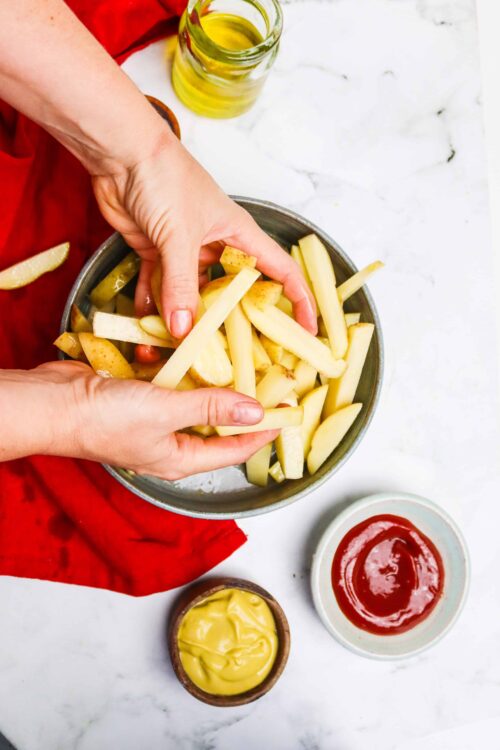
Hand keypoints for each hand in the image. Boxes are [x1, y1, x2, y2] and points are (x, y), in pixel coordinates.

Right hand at [3, 361, 276, 478]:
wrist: (52, 403)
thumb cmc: (104, 419)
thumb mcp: (166, 413)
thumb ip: (212, 410)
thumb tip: (256, 412)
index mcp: (182, 459)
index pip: (235, 450)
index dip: (263, 431)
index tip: (287, 408)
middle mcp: (172, 443)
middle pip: (219, 426)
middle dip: (244, 404)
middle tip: (269, 378)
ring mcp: (155, 418)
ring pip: (197, 401)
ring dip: (217, 383)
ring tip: (244, 360)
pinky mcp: (141, 395)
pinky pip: (174, 383)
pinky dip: (188, 369)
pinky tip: (201, 350)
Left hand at [92, 130, 317, 337]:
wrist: (119, 152)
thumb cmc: (164, 176)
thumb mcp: (180, 234)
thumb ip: (181, 283)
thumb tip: (184, 329)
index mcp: (239, 235)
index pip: (281, 271)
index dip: (298, 301)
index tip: (306, 331)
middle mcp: (217, 246)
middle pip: (234, 293)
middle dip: (234, 323)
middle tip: (234, 355)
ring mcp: (185, 252)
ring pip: (192, 296)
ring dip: (184, 321)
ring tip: (181, 353)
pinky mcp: (157, 254)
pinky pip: (159, 289)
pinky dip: (153, 309)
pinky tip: (146, 333)